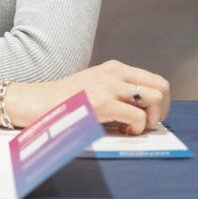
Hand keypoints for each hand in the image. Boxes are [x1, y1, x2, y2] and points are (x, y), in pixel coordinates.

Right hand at [0, 60, 169, 134]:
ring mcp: (108, 85)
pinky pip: (138, 117)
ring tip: (132, 128)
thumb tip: (141, 111)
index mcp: (113, 68)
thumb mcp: (94, 86)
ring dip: (150, 118)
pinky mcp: (102, 102)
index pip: (154, 79)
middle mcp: (114, 72)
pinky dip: (135, 128)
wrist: (36, 102)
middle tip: (144, 124)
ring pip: (154, 98)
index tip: (146, 116)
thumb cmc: (63, 100)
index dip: (158, 102)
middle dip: (159, 110)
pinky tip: (120, 130)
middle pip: (160, 86)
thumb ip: (116, 91)